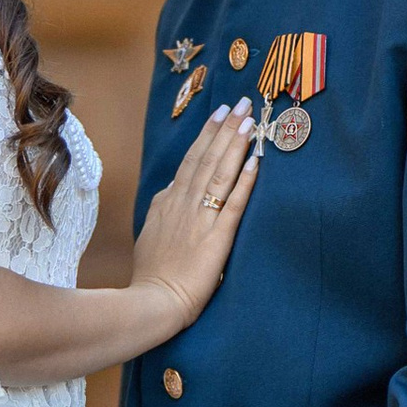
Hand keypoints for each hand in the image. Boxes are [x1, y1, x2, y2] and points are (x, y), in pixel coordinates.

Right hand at [132, 101, 259, 332]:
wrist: (151, 304)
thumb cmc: (151, 277)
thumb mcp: (150, 235)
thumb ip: (162, 212)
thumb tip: (170, 191)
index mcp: (167, 203)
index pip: (189, 163)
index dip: (206, 137)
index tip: (219, 115)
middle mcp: (183, 204)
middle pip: (206, 159)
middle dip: (225, 129)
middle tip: (242, 103)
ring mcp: (199, 219)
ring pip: (219, 173)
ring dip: (235, 145)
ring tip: (250, 120)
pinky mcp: (216, 238)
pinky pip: (233, 204)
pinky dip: (245, 181)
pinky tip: (256, 161)